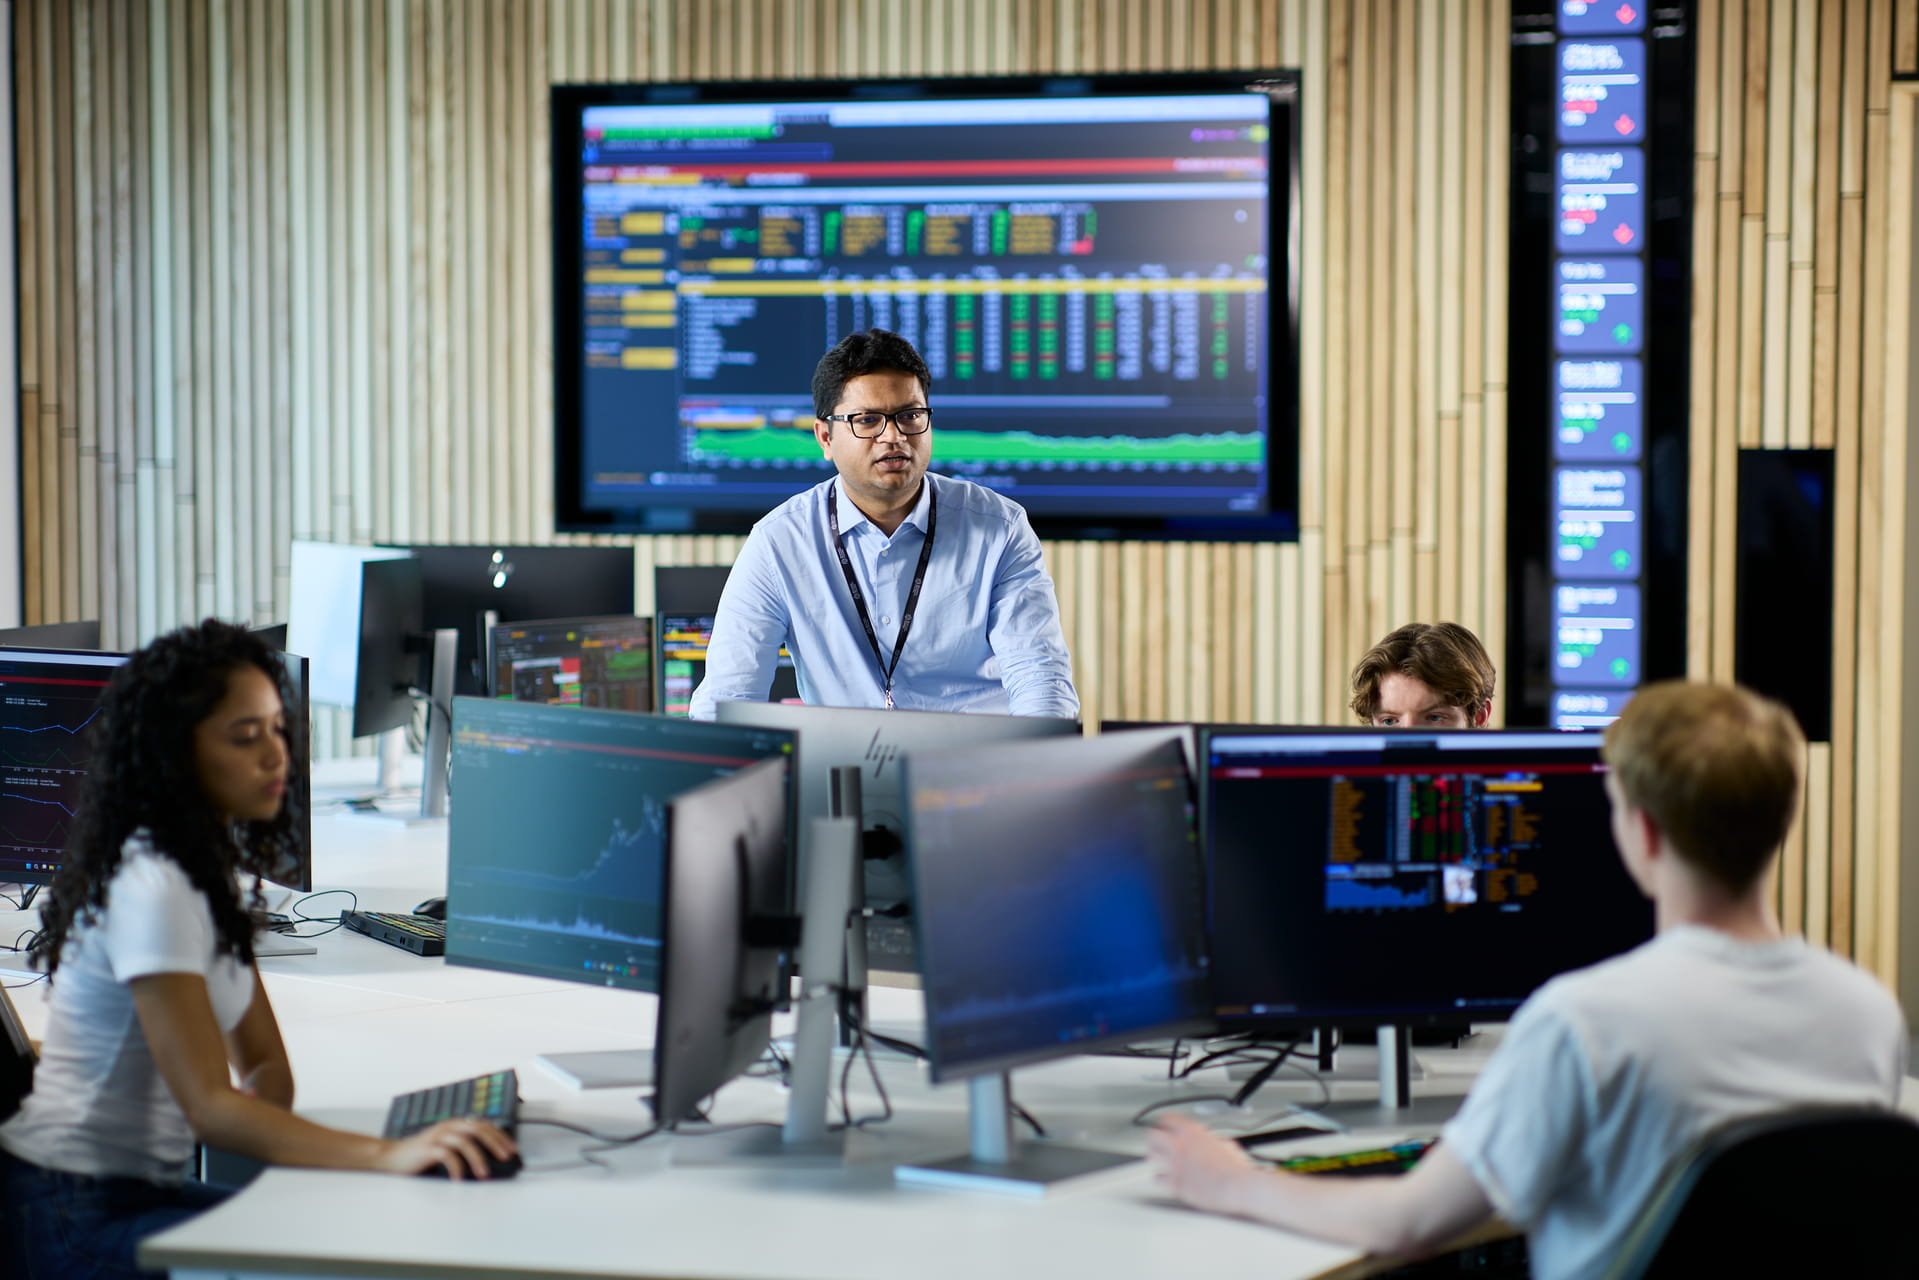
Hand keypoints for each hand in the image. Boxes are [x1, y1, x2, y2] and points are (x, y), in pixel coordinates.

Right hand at [377, 1118, 516, 1179]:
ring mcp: (437, 1136)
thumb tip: (490, 1161)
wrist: (391, 1156)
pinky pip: (446, 1155)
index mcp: (455, 1125)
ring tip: (484, 1174)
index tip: (512, 1149)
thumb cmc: (422, 1154)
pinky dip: (456, 1167)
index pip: (483, 1125)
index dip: (500, 1135)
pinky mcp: (426, 1149)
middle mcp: (448, 1126)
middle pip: (478, 1129)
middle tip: (506, 1157)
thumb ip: (464, 1147)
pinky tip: (459, 1179)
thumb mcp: (446, 1147)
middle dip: (495, 1143)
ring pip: (464, 1141)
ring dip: (477, 1158)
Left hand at [1149, 1113, 1262, 1216]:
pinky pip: (1157, 1178)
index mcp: (1192, 1132)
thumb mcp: (1226, 1143)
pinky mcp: (1175, 1183)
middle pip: (1152, 1134)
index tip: (1165, 1124)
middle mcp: (1179, 1145)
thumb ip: (1212, 1140)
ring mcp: (1175, 1164)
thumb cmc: (1235, 1167)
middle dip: (1154, 1138)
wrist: (1235, 1186)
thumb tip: (1212, 1143)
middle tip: (1156, 1141)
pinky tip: (1163, 1180)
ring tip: (1158, 1159)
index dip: (1165, 1121)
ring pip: (1151, 1155)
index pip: (1168, 1118)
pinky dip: (1159, 1179)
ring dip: (1154, 1157)